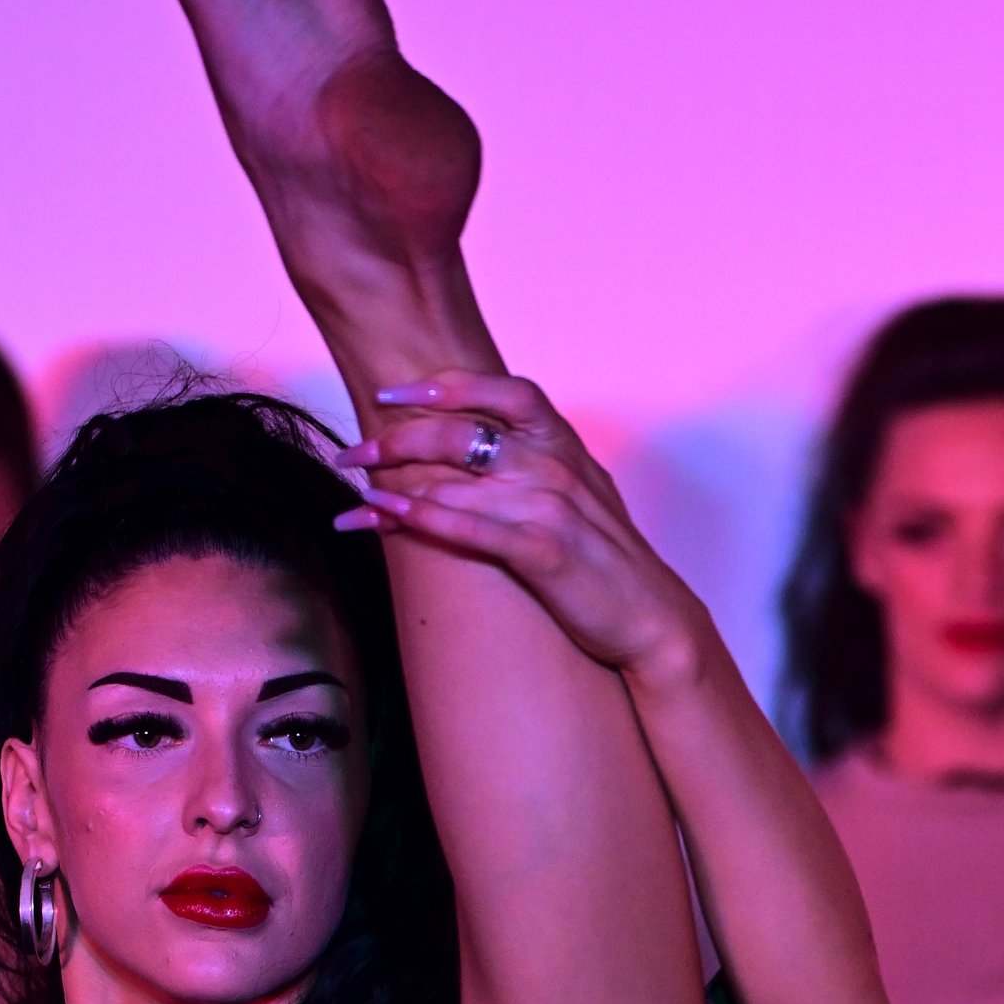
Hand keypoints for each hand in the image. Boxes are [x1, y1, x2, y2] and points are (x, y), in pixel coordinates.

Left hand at [335, 375, 703, 684]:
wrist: (651, 618)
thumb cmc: (607, 560)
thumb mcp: (579, 494)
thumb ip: (537, 464)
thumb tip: (483, 451)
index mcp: (562, 444)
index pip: (500, 390)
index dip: (442, 385)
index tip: (392, 394)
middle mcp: (554, 465)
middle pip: (462, 432)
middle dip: (397, 440)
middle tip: (353, 453)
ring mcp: (550, 506)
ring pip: (456, 479)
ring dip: (394, 484)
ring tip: (352, 492)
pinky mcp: (543, 553)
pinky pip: (471, 527)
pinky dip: (422, 518)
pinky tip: (385, 517)